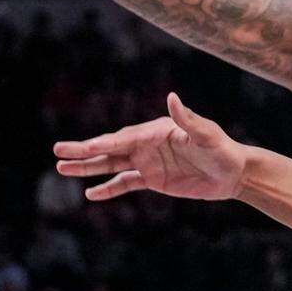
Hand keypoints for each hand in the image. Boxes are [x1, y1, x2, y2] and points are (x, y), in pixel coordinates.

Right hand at [53, 93, 247, 201]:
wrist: (233, 172)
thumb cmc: (222, 149)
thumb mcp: (206, 134)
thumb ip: (187, 118)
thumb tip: (172, 97)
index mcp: (156, 130)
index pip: (124, 137)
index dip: (103, 143)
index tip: (83, 148)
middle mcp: (147, 144)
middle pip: (110, 148)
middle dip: (84, 151)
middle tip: (57, 152)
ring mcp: (148, 162)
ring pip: (112, 165)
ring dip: (89, 168)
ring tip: (61, 169)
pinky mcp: (154, 179)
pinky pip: (125, 183)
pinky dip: (108, 188)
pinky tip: (90, 193)